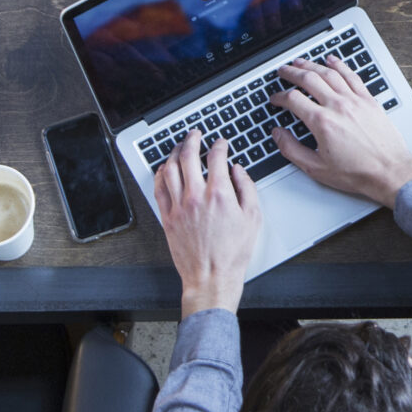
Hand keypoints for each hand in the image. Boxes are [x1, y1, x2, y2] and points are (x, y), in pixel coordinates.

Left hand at [154, 131, 261, 316]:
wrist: (211, 277)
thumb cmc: (232, 253)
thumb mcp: (253, 218)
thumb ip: (247, 188)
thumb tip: (239, 171)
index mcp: (219, 194)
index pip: (216, 157)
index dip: (219, 145)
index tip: (221, 143)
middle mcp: (196, 197)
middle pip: (188, 156)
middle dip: (192, 139)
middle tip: (195, 134)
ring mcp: (178, 207)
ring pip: (170, 169)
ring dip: (174, 153)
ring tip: (179, 147)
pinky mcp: (167, 218)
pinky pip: (159, 189)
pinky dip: (160, 174)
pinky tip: (164, 169)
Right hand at [272, 56, 411, 207]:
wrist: (389, 172)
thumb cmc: (357, 173)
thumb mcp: (316, 168)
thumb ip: (292, 149)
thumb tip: (278, 135)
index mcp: (322, 122)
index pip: (293, 99)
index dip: (279, 97)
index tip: (275, 99)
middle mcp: (338, 106)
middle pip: (309, 79)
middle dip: (292, 73)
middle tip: (283, 71)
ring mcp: (355, 101)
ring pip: (329, 73)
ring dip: (312, 64)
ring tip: (300, 62)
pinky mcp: (368, 100)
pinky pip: (351, 76)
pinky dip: (339, 65)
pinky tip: (332, 60)